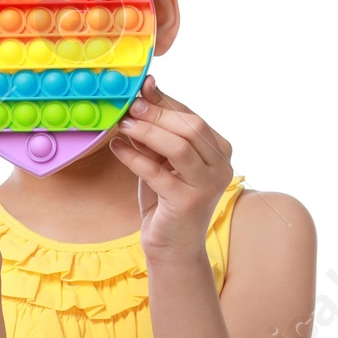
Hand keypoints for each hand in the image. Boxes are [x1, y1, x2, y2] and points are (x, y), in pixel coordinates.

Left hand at [108, 78, 233, 261]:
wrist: (172, 249)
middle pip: (190, 128)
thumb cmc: (166, 204)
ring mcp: (207, 185)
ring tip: (123, 124)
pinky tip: (117, 147)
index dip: (166, 101)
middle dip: (158, 113)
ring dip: (148, 131)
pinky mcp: (187, 202)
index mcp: (219, 151)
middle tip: (130, 105)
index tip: (142, 88)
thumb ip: (157, 135)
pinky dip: (134, 157)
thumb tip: (142, 97)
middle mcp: (220, 166)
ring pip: (179, 147)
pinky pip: (157, 172)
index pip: (192, 117)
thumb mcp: (162, 163)